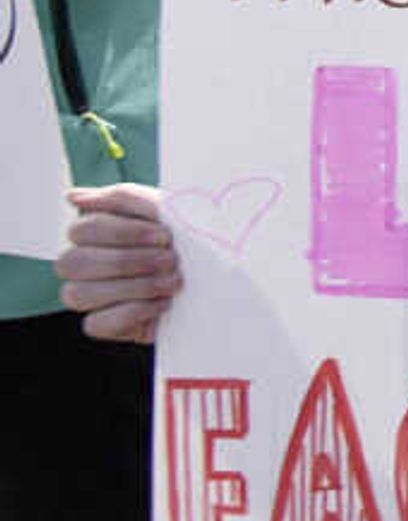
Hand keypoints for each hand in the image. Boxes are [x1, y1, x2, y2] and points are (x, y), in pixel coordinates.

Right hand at [59, 187, 178, 343]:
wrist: (221, 277)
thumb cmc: (189, 238)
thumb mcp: (168, 211)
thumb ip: (124, 198)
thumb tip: (72, 197)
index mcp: (93, 232)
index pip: (84, 228)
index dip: (124, 232)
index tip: (165, 234)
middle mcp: (83, 263)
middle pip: (73, 262)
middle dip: (127, 261)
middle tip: (170, 259)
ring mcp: (89, 295)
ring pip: (77, 294)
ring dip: (132, 287)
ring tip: (172, 282)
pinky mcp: (103, 324)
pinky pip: (96, 324)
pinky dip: (133, 313)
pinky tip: (163, 304)